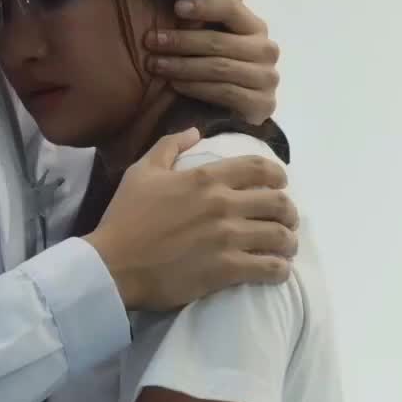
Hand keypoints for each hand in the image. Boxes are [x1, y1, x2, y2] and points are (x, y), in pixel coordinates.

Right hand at [87, 129, 297, 311]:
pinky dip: (280, 269)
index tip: (280, 185)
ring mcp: (228, 238)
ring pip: (280, 235)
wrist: (112, 265)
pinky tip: (276, 269)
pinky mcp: (227, 269)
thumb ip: (169, 146)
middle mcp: (224, 204)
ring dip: (289, 241)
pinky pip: (270, 267)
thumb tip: (195, 131)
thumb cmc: (125, 218)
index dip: (278, 175)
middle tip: (285, 220)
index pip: (260, 168)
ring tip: (285, 248)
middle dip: (288, 212)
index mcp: (206, 178)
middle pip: (278, 202)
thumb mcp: (141, 172)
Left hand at [144, 0, 278, 124]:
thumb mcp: (217, 45)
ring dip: (182, 66)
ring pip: (219, 67)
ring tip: (155, 65)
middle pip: (218, 41)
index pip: (232, 9)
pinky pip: (224, 92)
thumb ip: (204, 28)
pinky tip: (175, 85)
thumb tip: (174, 10)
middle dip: (180, 41)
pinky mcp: (262, 104)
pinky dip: (196, 87)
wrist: (242, 112)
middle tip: (151, 41)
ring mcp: (267, 78)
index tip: (176, 8)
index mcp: (256, 27)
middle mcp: (267, 50)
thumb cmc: (223, 71)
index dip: (204, 6)